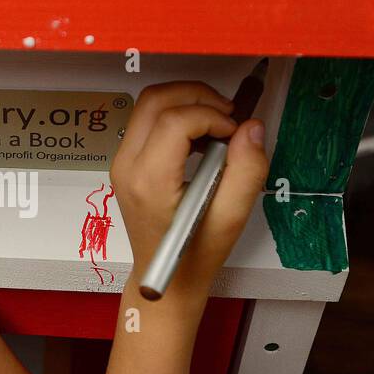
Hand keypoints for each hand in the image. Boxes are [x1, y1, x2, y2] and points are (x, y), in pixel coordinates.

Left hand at [112, 82, 267, 304]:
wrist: (168, 279)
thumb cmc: (195, 254)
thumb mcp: (231, 217)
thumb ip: (246, 170)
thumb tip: (251, 128)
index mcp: (150, 182)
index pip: (175, 120)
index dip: (212, 114)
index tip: (234, 131)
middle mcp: (128, 167)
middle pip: (155, 100)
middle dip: (197, 95)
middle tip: (228, 114)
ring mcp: (122, 163)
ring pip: (149, 104)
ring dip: (186, 102)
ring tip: (217, 124)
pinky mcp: (127, 162)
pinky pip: (148, 120)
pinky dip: (177, 114)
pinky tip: (202, 137)